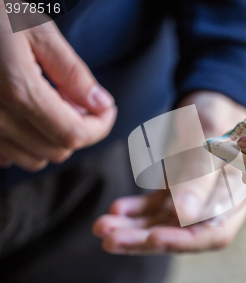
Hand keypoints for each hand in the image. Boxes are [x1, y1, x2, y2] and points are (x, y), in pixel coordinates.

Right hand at [0, 5, 115, 170]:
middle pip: (57, 150)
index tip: (105, 110)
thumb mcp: (37, 31)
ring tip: (54, 107)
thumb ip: (72, 72)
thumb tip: (99, 103)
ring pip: (34, 158)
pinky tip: (29, 118)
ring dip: (54, 139)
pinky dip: (26, 144)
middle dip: (80, 129)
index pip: (74, 134)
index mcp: (18, 90)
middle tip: (81, 103)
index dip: (100, 126)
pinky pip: (6, 155)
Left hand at [93, 91, 245, 253]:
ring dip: (134, 228)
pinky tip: (116, 209)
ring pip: (164, 223)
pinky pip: (154, 207)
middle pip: (182, 234)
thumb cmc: (218, 113)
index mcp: (237, 195)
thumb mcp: (211, 135)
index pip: (213, 233)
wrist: (210, 100)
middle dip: (146, 239)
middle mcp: (216, 205)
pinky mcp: (176, 192)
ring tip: (102, 227)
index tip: (152, 238)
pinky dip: (134, 210)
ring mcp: (194, 200)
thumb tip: (185, 215)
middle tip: (111, 240)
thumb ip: (200, 175)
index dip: (183, 240)